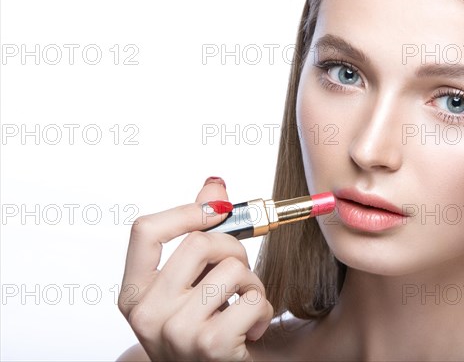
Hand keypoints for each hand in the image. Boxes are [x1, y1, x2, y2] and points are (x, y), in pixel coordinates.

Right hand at [118, 177, 273, 360]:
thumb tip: (214, 184)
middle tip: (239, 268)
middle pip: (199, 242)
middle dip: (234, 247)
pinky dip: (263, 309)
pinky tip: (250, 329)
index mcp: (134, 293)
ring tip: (242, 305)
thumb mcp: (187, 288)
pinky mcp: (211, 346)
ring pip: (233, 269)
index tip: (218, 209)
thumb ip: (196, 236)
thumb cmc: (201, 330)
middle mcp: (147, 312)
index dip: (187, 210)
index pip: (145, 230)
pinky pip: (254, 300)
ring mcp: (177, 331)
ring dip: (251, 283)